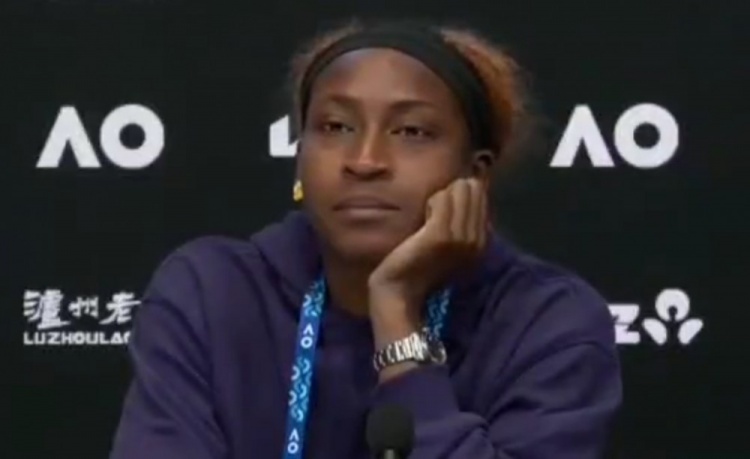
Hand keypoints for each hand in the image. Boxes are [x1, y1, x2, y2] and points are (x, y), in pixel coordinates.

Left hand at [367, 178, 488, 340]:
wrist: (400, 291)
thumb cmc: (419, 265)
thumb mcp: (449, 244)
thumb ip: (462, 219)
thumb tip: (467, 185)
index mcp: (483, 241)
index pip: (481, 194)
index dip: (459, 193)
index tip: (443, 211)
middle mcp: (478, 240)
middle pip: (473, 189)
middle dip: (452, 193)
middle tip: (434, 214)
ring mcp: (462, 238)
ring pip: (459, 190)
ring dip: (440, 196)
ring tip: (428, 217)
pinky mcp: (441, 235)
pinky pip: (442, 199)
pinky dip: (432, 202)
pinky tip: (423, 218)